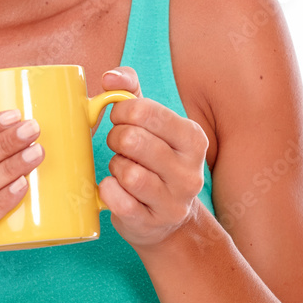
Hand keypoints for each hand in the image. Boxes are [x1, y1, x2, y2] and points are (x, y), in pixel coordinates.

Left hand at [98, 67, 209, 249]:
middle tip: (120, 145)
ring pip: (126, 172)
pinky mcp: (152, 223)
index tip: (120, 119)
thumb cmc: (153, 158)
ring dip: (115, 166)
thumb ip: (130, 89)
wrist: (167, 219)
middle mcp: (190, 172)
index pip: (144, 111)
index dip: (121, 111)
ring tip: (122, 168)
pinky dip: (108, 190)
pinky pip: (117, 199)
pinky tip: (116, 189)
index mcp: (193, 138)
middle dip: (115, 138)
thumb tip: (109, 78)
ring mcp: (174, 201)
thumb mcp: (150, 121)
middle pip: (132, 140)